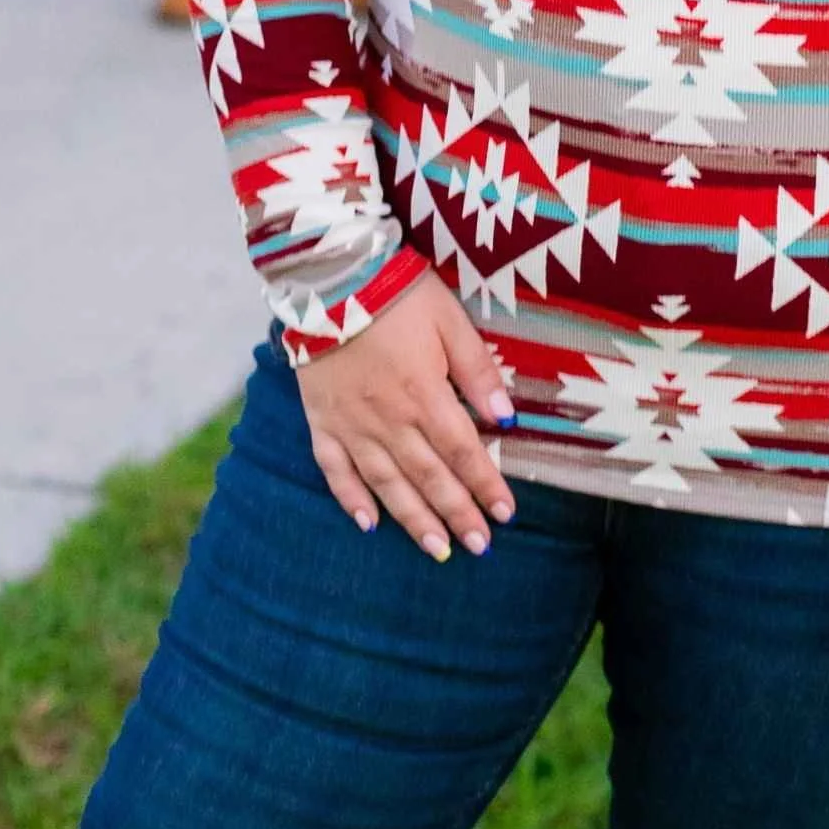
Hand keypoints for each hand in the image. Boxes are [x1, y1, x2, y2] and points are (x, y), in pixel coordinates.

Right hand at [296, 273, 517, 561]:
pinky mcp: (321, 421)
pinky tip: (368, 524)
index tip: (507, 515)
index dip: (486, 485)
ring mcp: (352, 426)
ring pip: (387, 484)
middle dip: (458, 514)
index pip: (462, 452)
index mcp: (424, 395)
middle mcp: (389, 421)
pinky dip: (351, 500)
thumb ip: (477, 370)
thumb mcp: (449, 320)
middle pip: (429, 477)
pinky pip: (335, 470)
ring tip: (438, 549)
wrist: (328, 279)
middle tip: (480, 547)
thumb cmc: (397, 295)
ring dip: (414, 519)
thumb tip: (506, 417)